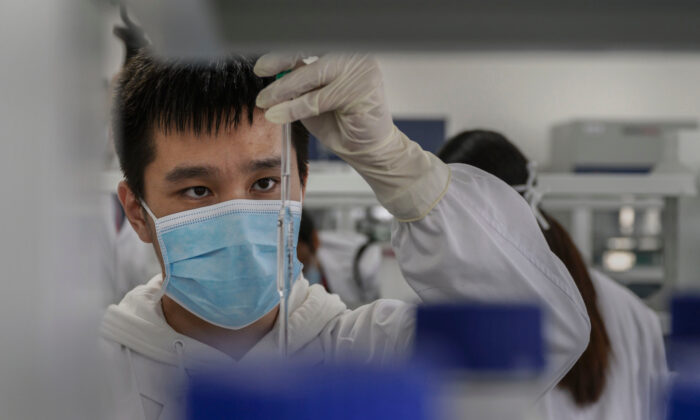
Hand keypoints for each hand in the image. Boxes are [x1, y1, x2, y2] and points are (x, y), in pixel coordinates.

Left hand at [255, 53, 449, 221]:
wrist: (368, 151)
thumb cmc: (344, 124)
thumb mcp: (314, 98)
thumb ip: (299, 83)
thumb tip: (273, 72)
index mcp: (345, 54)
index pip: (311, 44)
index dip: (284, 52)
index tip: (263, 66)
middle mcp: (356, 56)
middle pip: (311, 52)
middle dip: (281, 65)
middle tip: (261, 76)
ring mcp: (361, 71)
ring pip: (312, 75)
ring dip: (284, 90)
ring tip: (266, 102)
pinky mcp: (362, 90)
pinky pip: (319, 98)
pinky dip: (296, 107)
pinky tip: (280, 113)